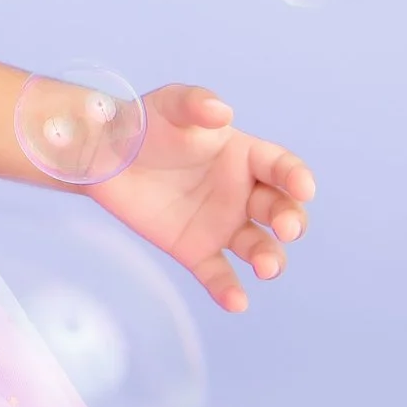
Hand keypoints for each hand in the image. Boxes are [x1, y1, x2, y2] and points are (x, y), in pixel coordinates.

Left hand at [85, 84, 317, 312]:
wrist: (103, 154)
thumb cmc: (145, 123)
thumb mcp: (170, 104)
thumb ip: (196, 103)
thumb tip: (222, 112)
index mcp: (245, 157)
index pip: (282, 168)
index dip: (296, 177)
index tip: (303, 187)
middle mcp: (241, 194)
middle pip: (280, 211)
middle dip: (291, 220)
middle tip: (286, 229)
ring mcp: (221, 224)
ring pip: (258, 247)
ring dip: (269, 259)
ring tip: (265, 267)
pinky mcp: (194, 249)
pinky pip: (218, 274)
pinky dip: (229, 290)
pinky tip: (236, 302)